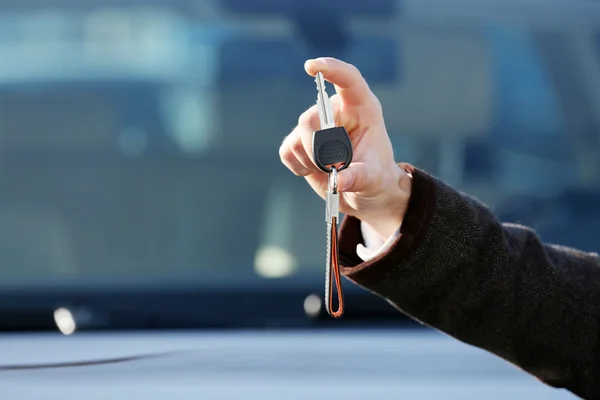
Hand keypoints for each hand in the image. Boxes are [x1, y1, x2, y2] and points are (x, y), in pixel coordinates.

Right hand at [279, 57, 411, 240]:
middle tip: (333, 168)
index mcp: (362, 108)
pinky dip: (299, 166)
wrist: (363, 192)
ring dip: (311, 161)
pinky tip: (315, 170)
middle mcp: (336, 111)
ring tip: (331, 170)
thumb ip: (357, 177)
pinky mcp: (299, 141)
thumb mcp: (373, 177)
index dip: (331, 69)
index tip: (312, 66)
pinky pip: (288, 151)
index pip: (348, 79)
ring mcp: (316, 125)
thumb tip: (337, 182)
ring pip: (298, 137)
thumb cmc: (375, 176)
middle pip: (311, 118)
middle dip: (316, 149)